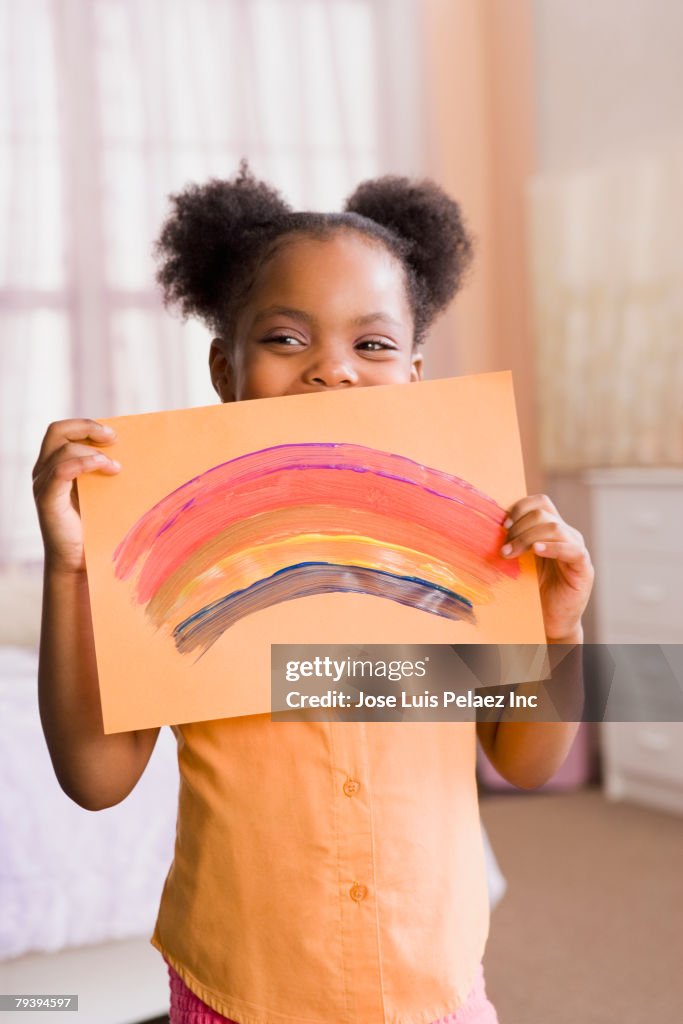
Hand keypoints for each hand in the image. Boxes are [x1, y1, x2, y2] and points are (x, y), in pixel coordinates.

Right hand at [32, 419, 120, 573]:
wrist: (80, 562)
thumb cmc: (95, 526)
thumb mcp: (102, 492)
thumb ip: (105, 470)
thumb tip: (134, 451)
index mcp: (55, 465)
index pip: (63, 431)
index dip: (86, 425)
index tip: (114, 434)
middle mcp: (44, 471)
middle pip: (57, 431)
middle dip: (87, 427)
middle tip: (114, 438)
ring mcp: (43, 484)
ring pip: (62, 448)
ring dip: (92, 451)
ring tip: (116, 467)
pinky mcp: (47, 499)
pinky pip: (61, 470)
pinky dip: (84, 463)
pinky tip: (106, 468)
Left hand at [500, 494, 593, 641]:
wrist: (551, 620)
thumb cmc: (533, 590)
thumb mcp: (520, 561)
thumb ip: (513, 542)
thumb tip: (488, 526)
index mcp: (551, 529)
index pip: (540, 502)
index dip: (520, 508)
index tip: (502, 524)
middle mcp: (566, 534)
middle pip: (543, 513)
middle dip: (518, 527)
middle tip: (503, 547)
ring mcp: (576, 548)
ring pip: (554, 528)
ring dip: (527, 538)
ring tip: (510, 553)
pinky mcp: (583, 567)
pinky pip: (572, 549)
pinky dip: (552, 547)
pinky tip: (536, 551)